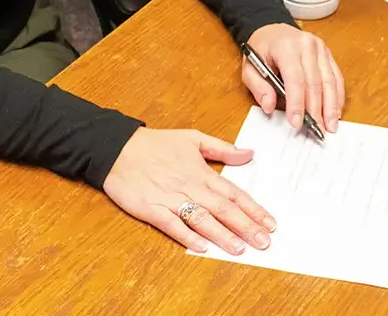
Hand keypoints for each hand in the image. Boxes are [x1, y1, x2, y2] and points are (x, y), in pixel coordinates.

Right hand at [103, 127, 274, 254]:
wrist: (117, 147)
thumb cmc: (155, 143)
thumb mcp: (193, 138)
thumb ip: (223, 149)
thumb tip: (249, 153)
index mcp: (202, 172)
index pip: (234, 194)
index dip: (253, 209)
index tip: (270, 223)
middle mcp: (190, 187)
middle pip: (223, 209)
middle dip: (245, 226)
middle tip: (264, 242)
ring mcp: (170, 199)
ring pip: (201, 219)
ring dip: (222, 235)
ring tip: (240, 249)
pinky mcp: (151, 209)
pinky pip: (172, 225)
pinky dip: (186, 236)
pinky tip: (202, 247)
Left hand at [241, 23, 344, 132]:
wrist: (272, 29)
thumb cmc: (262, 50)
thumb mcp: (250, 67)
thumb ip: (258, 87)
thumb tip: (270, 106)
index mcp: (286, 47)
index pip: (295, 78)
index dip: (297, 103)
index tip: (297, 123)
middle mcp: (307, 45)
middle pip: (315, 82)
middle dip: (316, 110)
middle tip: (316, 130)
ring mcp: (320, 49)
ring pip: (330, 81)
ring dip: (331, 106)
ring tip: (330, 126)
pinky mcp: (328, 54)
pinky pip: (336, 77)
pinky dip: (337, 96)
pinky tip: (335, 112)